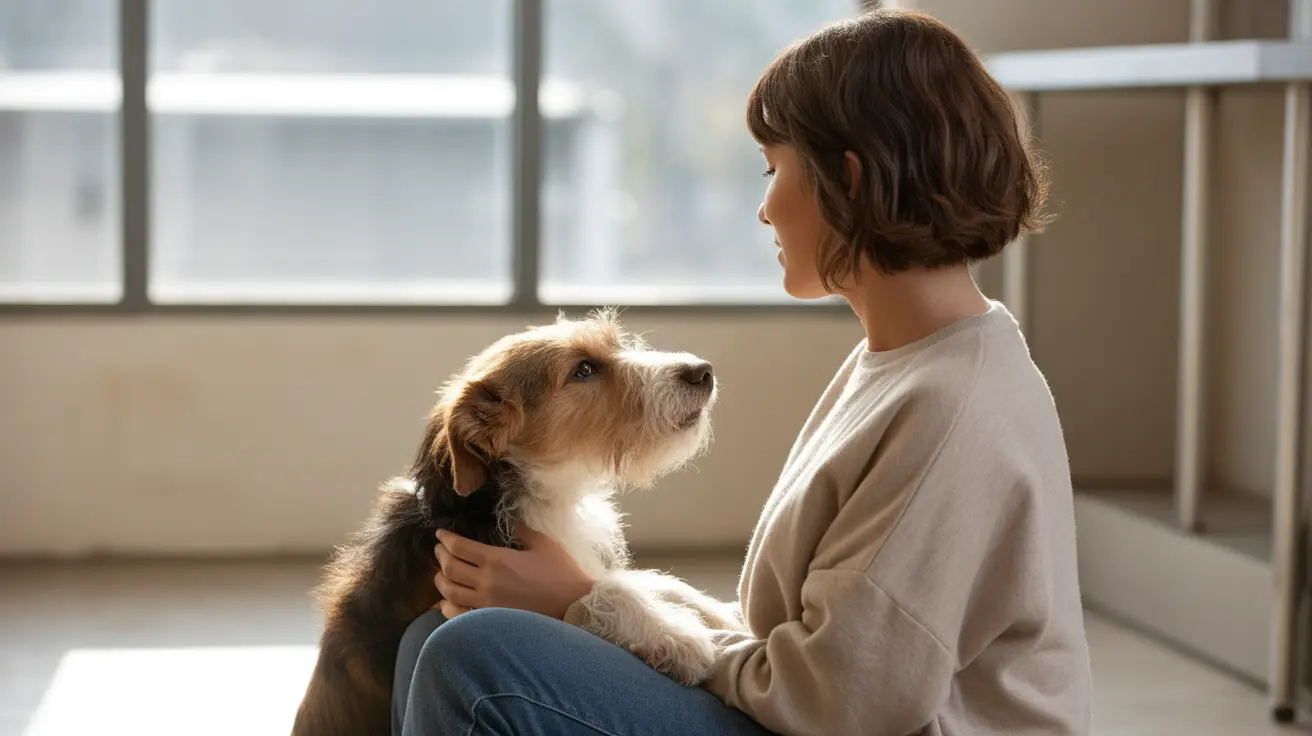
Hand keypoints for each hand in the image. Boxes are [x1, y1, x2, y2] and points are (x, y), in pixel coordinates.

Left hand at [433, 524, 595, 620]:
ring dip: (440, 580)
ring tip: (440, 573)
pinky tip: (446, 602)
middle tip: (439, 550)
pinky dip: (447, 607)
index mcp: (497, 560)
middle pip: (449, 568)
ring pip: (449, 592)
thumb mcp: (543, 544)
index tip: (440, 534)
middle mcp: (486, 582)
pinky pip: (458, 615)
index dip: (445, 539)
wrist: (574, 606)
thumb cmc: (562, 573)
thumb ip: (522, 530)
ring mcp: (486, 604)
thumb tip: (509, 521)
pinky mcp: (490, 620)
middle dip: (440, 556)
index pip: (459, 547)